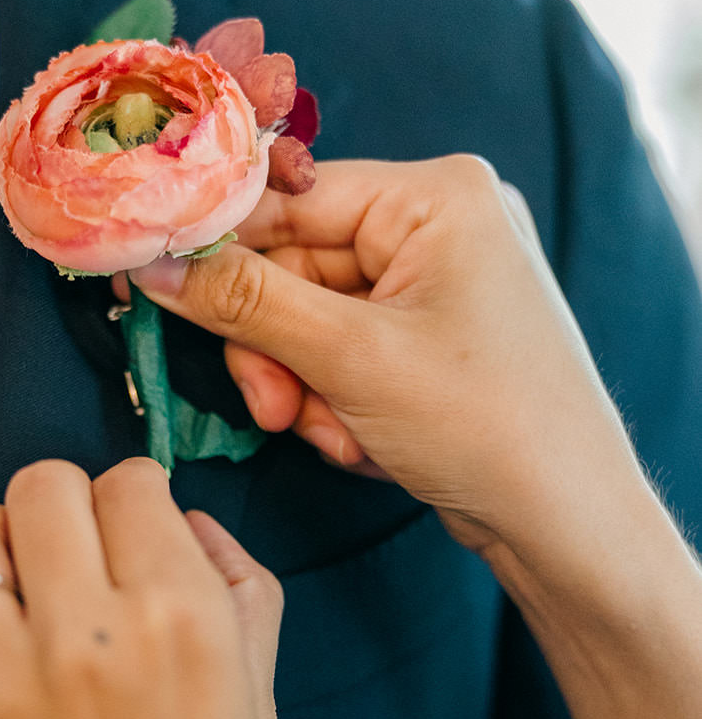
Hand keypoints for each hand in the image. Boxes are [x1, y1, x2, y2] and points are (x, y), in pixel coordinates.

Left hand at [0, 458, 299, 718]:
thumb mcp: (266, 715)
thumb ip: (239, 598)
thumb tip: (188, 524)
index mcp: (182, 624)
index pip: (129, 484)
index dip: (138, 507)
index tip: (137, 541)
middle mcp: (82, 637)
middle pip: (40, 486)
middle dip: (67, 513)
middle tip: (79, 568)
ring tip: (19, 600)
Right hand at [133, 156, 644, 569]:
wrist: (568, 523)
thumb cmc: (484, 423)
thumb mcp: (349, 357)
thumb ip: (243, 302)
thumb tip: (152, 262)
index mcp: (436, 195)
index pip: (289, 199)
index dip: (219, 248)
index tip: (152, 283)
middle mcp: (439, 225)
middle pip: (295, 267)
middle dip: (276, 349)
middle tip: (273, 409)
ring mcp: (437, 285)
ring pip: (311, 320)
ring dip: (303, 386)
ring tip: (333, 436)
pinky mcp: (430, 340)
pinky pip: (344, 352)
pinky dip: (336, 400)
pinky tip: (363, 443)